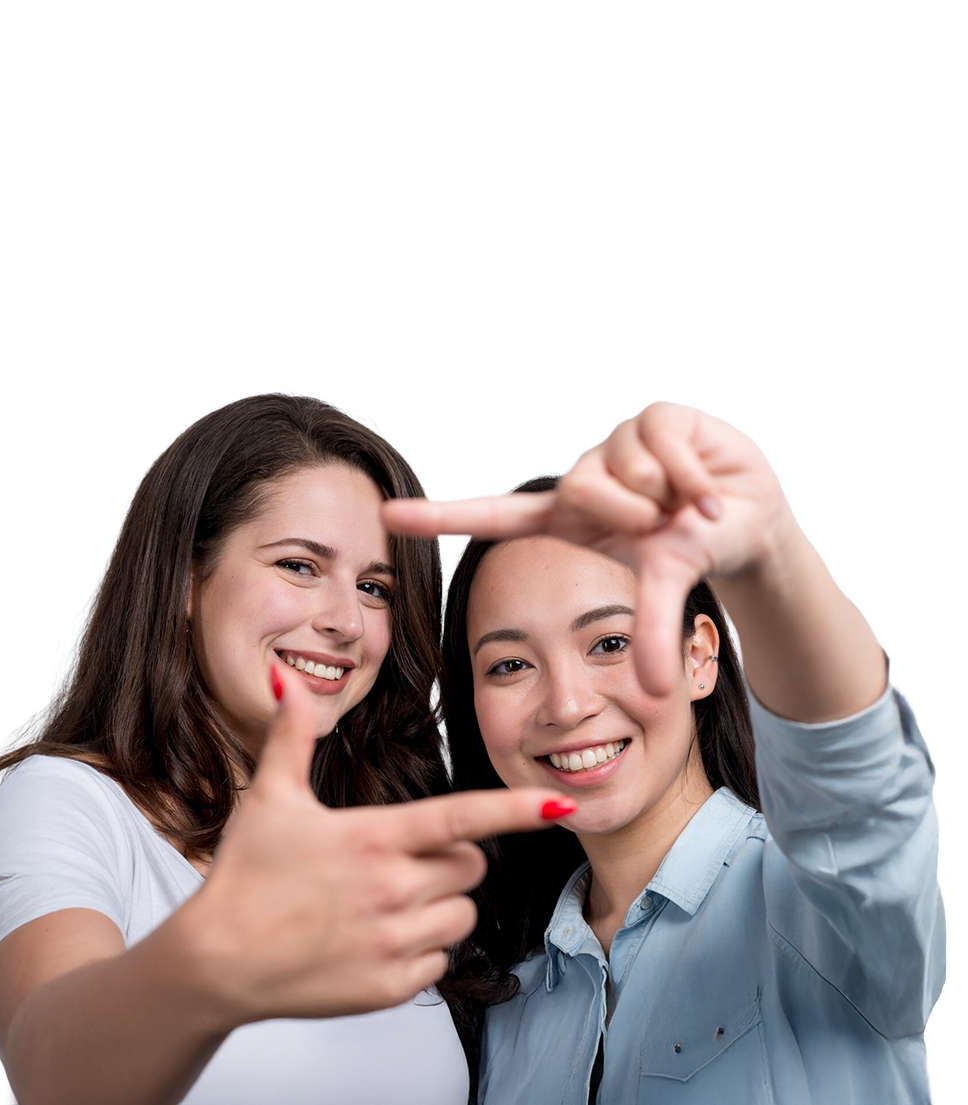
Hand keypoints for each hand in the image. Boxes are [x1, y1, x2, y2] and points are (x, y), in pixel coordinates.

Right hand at [188, 662, 572, 1023]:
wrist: (214, 962)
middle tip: (403, 858)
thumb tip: (290, 682)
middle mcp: (392, 889)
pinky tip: (377, 938)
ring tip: (385, 901)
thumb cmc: (244, 876)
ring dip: (440, 904)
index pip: (463, 816)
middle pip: (472, 865)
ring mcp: (392, 942)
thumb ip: (292, 735)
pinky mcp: (389, 987)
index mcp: (373, 837)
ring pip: (462, 914)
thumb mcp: (270, 797)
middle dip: (452, 857)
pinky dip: (421, 949)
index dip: (517, 809)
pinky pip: (441, 960)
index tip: (558, 805)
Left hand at [383, 401, 794, 695]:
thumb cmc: (696, 549)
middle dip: (632, 514)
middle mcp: (586, 475)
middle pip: (580, 490)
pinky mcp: (656, 415)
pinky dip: (696, 476)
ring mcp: (618, 442)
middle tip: (666, 522)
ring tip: (691, 503)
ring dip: (671, 495)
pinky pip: (663, 444)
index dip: (443, 519)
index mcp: (569, 517)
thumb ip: (651, 630)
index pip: (494, 516)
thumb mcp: (668, 586)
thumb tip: (650, 693)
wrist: (753, 516)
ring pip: (624, 469)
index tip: (387, 516)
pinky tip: (710, 486)